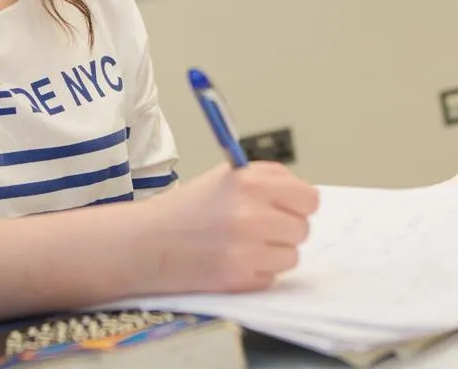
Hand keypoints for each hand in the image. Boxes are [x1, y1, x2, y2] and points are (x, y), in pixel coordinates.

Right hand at [146, 161, 318, 293]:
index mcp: (250, 182)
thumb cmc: (188, 207)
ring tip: (241, 244)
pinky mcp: (240, 279)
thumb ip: (267, 179)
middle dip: (283, 229)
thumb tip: (306, 196)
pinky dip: (256, 273)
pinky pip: (272, 278)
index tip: (285, 207)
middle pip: (302, 229)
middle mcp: (252, 214)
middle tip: (255, 227)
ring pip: (291, 256)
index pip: (309, 199)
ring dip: (272, 253)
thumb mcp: (226, 177)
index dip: (298, 204)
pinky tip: (231, 260)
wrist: (148, 241)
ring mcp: (247, 249)